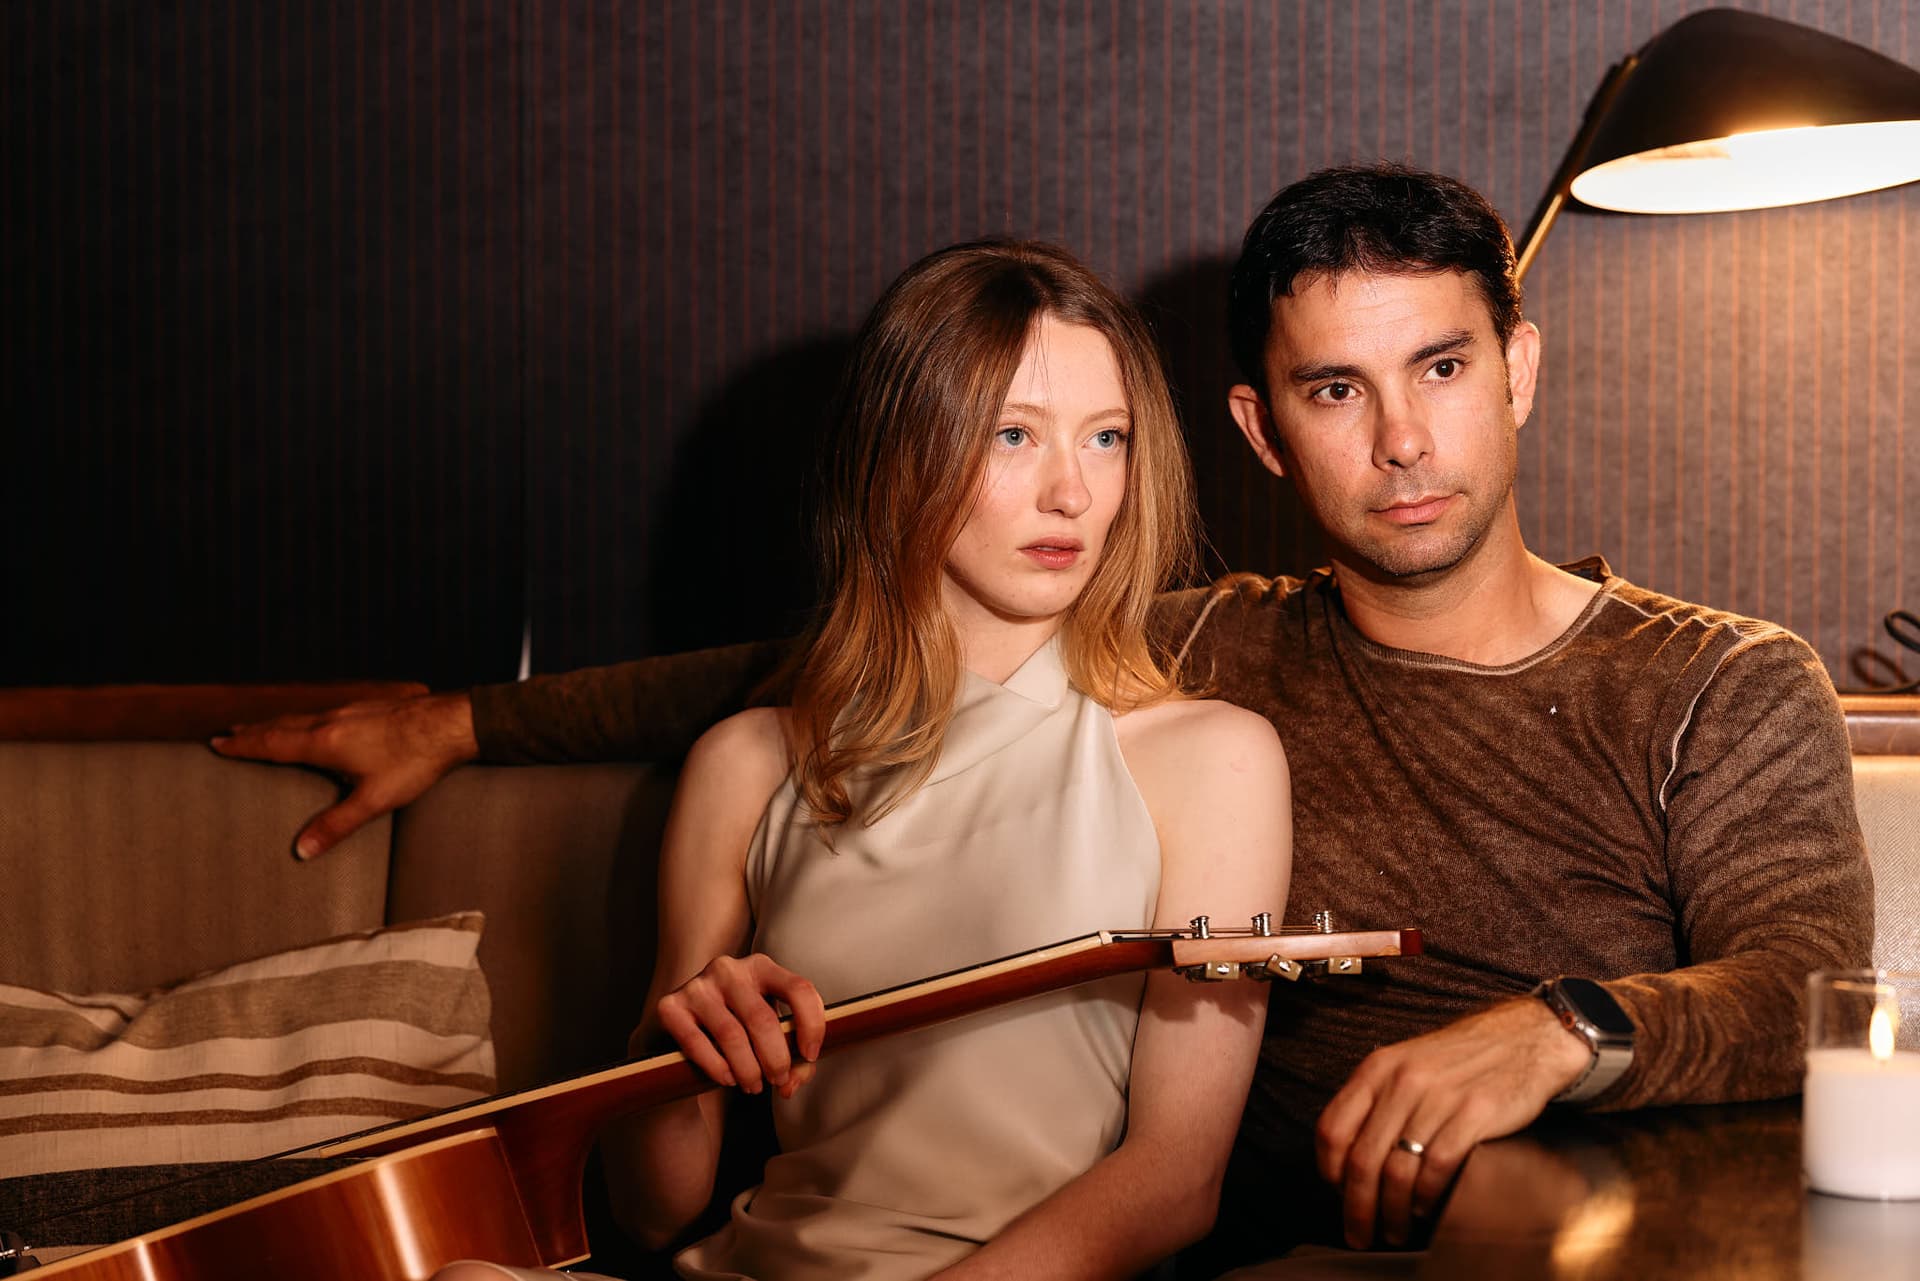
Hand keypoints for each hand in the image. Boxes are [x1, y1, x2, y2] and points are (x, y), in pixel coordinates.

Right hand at [210, 692, 478, 858]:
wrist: (451, 723)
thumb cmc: (415, 761)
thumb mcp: (374, 800)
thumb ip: (336, 825)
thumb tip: (301, 850)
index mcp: (325, 742)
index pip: (272, 744)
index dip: (243, 746)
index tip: (217, 743)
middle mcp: (331, 720)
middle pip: (282, 725)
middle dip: (253, 732)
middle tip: (229, 734)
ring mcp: (351, 710)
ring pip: (302, 715)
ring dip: (277, 723)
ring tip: (262, 728)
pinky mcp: (369, 707)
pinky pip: (324, 712)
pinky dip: (304, 718)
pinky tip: (315, 722)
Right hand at [653, 953, 825, 1098]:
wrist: (684, 1024)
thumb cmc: (738, 1027)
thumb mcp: (768, 1032)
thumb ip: (792, 1057)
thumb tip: (790, 1084)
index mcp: (761, 967)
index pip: (799, 988)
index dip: (812, 1025)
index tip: (810, 1055)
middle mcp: (729, 969)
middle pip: (763, 1019)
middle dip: (776, 1059)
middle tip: (778, 1080)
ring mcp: (698, 985)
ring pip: (732, 1035)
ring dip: (748, 1069)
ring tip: (753, 1086)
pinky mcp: (671, 1006)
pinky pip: (697, 1042)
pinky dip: (717, 1067)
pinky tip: (728, 1079)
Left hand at [1315, 996, 1590, 1248]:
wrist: (1522, 1039)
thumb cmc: (1459, 1061)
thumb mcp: (1405, 1066)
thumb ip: (1376, 1102)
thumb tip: (1348, 1157)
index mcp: (1377, 1069)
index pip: (1332, 1128)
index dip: (1329, 1171)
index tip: (1338, 1195)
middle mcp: (1402, 1081)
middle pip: (1363, 1159)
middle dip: (1357, 1207)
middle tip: (1360, 1234)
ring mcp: (1439, 1097)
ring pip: (1398, 1170)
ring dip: (1392, 1211)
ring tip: (1395, 1230)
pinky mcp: (1475, 1114)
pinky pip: (1438, 1167)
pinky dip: (1426, 1196)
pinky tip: (1424, 1208)